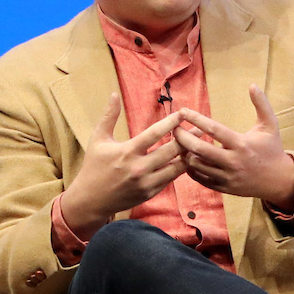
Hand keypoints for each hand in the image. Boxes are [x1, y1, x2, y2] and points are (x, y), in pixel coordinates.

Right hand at [59, 92, 186, 238]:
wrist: (92, 198)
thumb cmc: (94, 165)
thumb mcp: (98, 139)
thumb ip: (109, 117)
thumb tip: (114, 94)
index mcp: (127, 151)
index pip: (154, 134)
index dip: (170, 123)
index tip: (182, 114)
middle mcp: (139, 167)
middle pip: (171, 150)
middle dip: (187, 138)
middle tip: (200, 129)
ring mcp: (147, 182)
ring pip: (176, 167)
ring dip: (189, 155)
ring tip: (201, 145)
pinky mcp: (151, 193)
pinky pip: (171, 179)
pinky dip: (181, 169)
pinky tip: (190, 160)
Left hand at [176, 85, 293, 209]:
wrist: (280, 181)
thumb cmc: (273, 150)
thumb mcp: (270, 126)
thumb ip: (262, 104)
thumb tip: (253, 85)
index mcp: (242, 144)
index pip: (213, 130)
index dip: (195, 119)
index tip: (182, 111)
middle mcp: (234, 162)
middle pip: (199, 149)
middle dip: (182, 137)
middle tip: (174, 128)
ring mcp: (228, 176)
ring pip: (196, 165)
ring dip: (185, 153)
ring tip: (180, 143)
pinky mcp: (224, 188)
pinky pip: (200, 179)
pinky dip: (191, 168)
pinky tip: (189, 158)